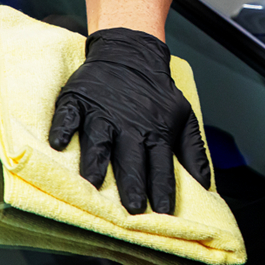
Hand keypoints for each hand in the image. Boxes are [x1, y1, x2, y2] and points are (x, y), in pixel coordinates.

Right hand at [48, 28, 210, 213]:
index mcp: (155, 131)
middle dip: (133, 184)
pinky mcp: (80, 101)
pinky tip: (59, 143)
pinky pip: (69, 116)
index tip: (164, 212)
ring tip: (93, 182)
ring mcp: (102, 113)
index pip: (161, 166)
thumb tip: (205, 183)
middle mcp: (129, 126)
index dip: (162, 189)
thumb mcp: (184, 116)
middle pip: (130, 160)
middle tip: (133, 208)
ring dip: (96, 161)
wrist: (132, 53)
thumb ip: (194, 150)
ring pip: (99, 140)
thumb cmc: (157, 91)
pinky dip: (63, 128)